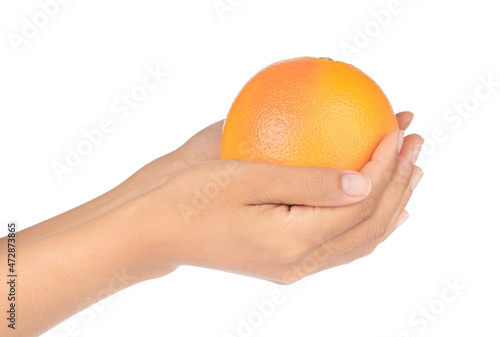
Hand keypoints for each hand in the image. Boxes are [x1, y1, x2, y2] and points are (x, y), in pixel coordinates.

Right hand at [141, 128, 423, 282]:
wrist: (156, 231)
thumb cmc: (190, 197)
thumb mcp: (246, 178)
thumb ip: (308, 183)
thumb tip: (363, 180)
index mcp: (292, 244)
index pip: (359, 204)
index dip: (386, 167)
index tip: (399, 131)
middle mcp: (299, 263)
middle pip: (370, 227)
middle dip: (400, 183)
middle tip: (416, 142)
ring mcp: (292, 267)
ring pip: (360, 240)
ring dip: (390, 204)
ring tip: (409, 173)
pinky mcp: (283, 261)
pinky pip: (339, 245)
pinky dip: (365, 222)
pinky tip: (372, 203)